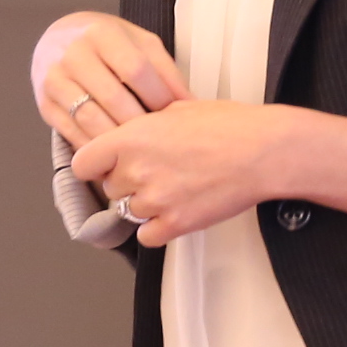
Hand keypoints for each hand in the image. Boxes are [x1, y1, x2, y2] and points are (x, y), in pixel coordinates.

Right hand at [35, 10, 189, 139]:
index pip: (136, 69)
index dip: (158, 96)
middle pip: (113, 97)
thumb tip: (191, 105)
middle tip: (159, 139)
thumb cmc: (108, 44)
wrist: (59, 39)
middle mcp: (74, 53)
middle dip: (141, 123)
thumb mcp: (140, 44)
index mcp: (102, 33)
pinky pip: (72, 132)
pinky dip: (95, 147)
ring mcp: (54, 79)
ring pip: (91, 118)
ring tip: (139, 150)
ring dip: (118, 140)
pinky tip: (114, 154)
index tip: (172, 114)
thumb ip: (165, 71)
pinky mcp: (45, 104)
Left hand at [70, 103, 346, 247]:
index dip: (94, 165)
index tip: (105, 165)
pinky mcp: (175, 224)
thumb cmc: (229, 126)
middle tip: (153, 173)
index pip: (83, 163)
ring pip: (127, 212)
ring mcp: (154, 200)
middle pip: (109, 188)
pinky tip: (175, 212)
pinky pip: (147, 236)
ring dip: (143, 205)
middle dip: (126, 182)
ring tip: (171, 189)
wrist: (263, 152)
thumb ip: (147, 126)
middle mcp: (136, 170)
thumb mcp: (178, 109)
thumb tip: (134, 134)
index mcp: (131, 138)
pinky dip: (157, 228)